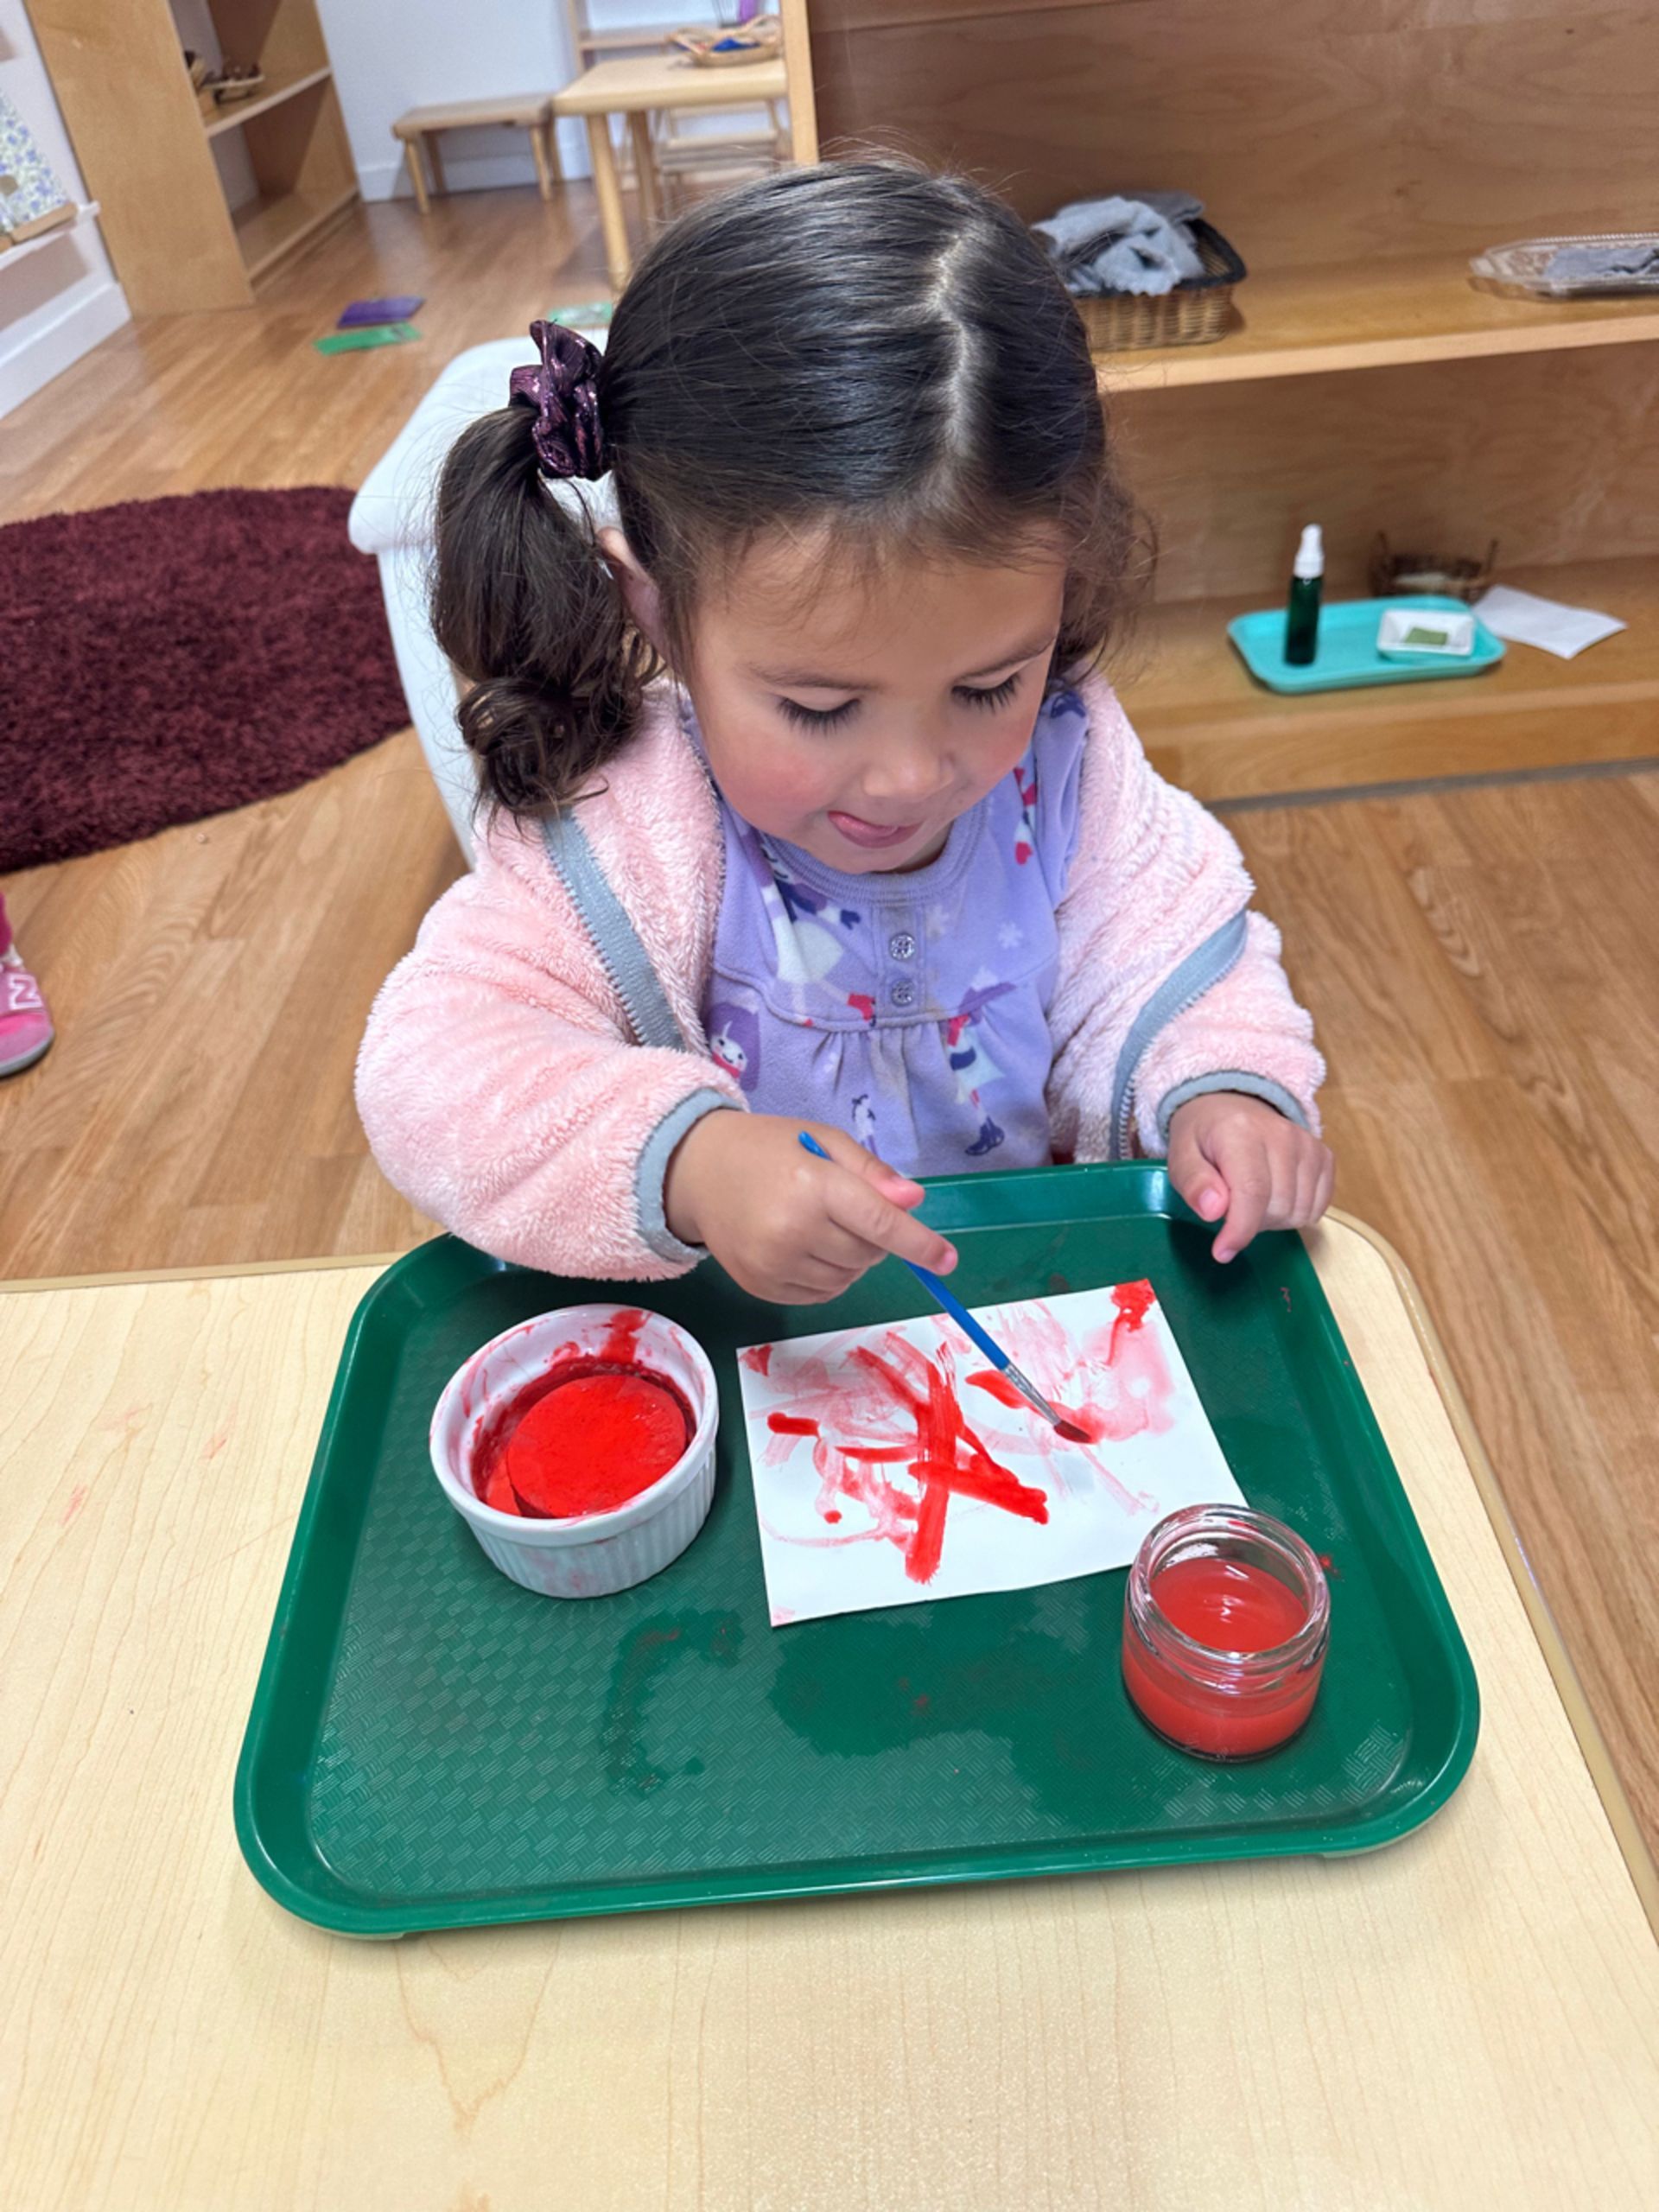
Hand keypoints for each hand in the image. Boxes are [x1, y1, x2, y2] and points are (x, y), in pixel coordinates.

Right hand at [663, 1111, 958, 1304]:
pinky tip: (804, 1246)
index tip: (947, 1260)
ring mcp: (772, 1264)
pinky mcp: (759, 1287)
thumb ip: (870, 1173)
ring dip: (852, 1260)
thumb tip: (913, 1202)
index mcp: (812, 1186)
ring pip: (847, 1280)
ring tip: (822, 1226)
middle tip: (848, 1210)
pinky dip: (827, 1276)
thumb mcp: (824, 1141)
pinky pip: (820, 1295)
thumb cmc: (768, 1148)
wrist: (696, 1170)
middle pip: (867, 1255)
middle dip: (874, 1239)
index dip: (919, 1244)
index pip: (880, 1224)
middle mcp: (791, 1230)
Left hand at [1166, 1093, 1333, 1263]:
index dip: (1240, 1229)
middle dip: (1251, 1223)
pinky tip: (1274, 1198)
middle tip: (1231, 1207)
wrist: (1230, 1105)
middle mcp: (1282, 1134)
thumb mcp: (1180, 1157)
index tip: (1222, 1252)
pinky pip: (1317, 1208)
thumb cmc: (1203, 1137)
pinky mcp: (1324, 1156)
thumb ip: (1193, 1182)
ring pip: (1300, 1212)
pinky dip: (1295, 1215)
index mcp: (1240, 1131)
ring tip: (1252, 1200)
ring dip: (1273, 1221)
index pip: (1252, 1191)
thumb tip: (1214, 1211)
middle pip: (1278, 1207)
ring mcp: (1308, 1145)